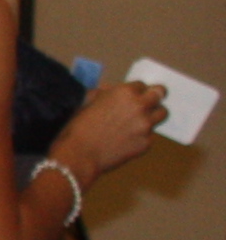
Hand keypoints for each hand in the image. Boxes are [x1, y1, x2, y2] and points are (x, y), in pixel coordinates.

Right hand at [51, 78, 168, 188]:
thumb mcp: (88, 103)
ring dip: (153, 114)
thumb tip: (110, 91)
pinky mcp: (147, 143)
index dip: (136, 90)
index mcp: (124, 92)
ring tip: (141, 121)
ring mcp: (146, 125)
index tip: (133, 96)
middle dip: (155, 96)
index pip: (142, 84)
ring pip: (162, 114)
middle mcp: (140, 106)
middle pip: (160, 94)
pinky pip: (150, 135)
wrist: (79, 155)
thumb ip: (105, 95)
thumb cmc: (78, 127)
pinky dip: (141, 135)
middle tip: (150, 101)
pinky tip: (126, 140)